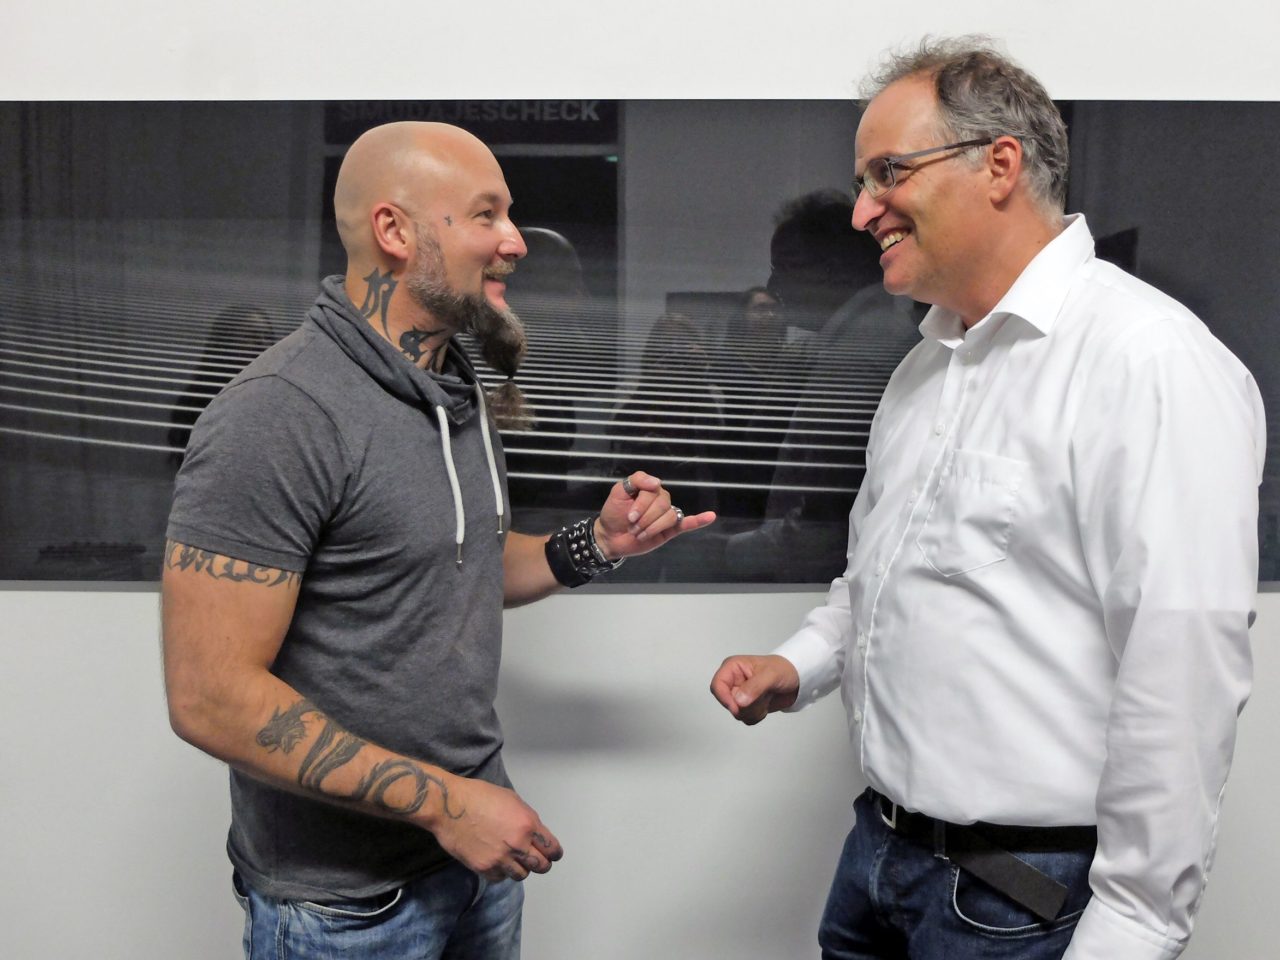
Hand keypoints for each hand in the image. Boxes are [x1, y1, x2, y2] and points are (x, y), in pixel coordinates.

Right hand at [428, 777, 562, 881]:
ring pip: (522, 875)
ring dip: (520, 868)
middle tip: (534, 859)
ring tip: (512, 859)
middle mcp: (518, 844)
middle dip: (541, 863)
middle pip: (541, 866)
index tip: (552, 854)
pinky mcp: (484, 868)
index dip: (554, 853)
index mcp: (528, 824)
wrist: (449, 806)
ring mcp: (500, 859)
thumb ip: (527, 819)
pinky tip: (495, 861)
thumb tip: (534, 833)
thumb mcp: (512, 800)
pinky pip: (501, 878)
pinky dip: (501, 872)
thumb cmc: (479, 796)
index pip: (552, 848)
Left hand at [595, 470, 715, 558]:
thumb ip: (636, 480)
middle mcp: (660, 500)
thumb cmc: (614, 513)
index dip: (641, 505)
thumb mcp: (619, 492)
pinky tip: (710, 516)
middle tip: (632, 526)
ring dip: (653, 527)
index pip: (654, 491)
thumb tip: (658, 482)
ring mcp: (666, 515)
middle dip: (645, 519)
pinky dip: (699, 520)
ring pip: (669, 516)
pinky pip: (687, 523)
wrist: (610, 537)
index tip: (629, 516)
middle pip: (662, 505)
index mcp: (650, 489)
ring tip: (640, 534)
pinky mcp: (670, 530)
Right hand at [710, 654, 799, 724]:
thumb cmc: (784, 669)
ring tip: (766, 697)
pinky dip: (757, 715)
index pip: (717, 685)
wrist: (797, 679)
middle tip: (762, 696)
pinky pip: (745, 718)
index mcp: (733, 668)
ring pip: (737, 713)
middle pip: (727, 703)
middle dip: (746, 705)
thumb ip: (754, 687)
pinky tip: (766, 703)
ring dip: (754, 710)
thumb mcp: (771, 675)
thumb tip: (739, 701)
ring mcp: (739, 694)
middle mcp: (733, 681)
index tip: (738, 707)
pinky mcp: (747, 705)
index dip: (724, 698)